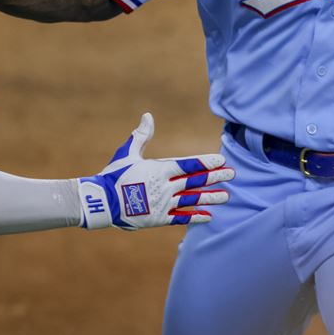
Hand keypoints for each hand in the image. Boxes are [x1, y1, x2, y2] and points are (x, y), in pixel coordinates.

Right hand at [79, 113, 233, 229]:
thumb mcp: (127, 153)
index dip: (206, 162)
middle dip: (215, 177)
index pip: (188, 165)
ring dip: (210, 197)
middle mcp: (165, 187)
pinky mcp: (159, 218)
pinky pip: (181, 218)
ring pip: (192, 200)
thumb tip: (148, 115)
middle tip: (232, 174)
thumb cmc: (113, 175)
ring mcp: (163, 204)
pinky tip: (209, 216)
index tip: (221, 161)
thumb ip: (141, 136)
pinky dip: (195, 217)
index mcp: (159, 169)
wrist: (101, 202)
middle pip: (195, 181)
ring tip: (226, 196)